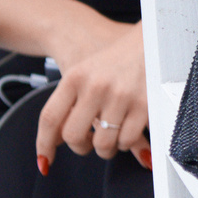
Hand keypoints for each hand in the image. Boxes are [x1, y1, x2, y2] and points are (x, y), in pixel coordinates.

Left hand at [36, 16, 149, 169]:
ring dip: (107, 147)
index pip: (50, 118)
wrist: (153, 35)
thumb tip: (55, 142)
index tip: (44, 161)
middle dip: (81, 147)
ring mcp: (121, 95)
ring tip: (112, 135)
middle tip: (89, 142)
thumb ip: (70, 104)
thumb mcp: (86, 71)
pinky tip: (129, 130)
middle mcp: (96, 86)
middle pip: (74, 136)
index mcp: (76, 76)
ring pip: (103, 144)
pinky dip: (127, 142)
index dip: (44, 144)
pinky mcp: (146, 104)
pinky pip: (128, 140)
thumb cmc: (116, 58)